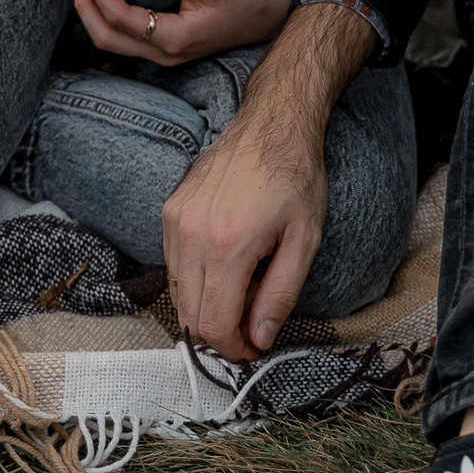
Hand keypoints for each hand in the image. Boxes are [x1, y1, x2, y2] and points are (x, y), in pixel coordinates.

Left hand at [74, 0, 292, 67]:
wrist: (265, 17)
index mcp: (173, 38)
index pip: (120, 17)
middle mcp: (163, 54)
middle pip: (104, 38)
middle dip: (87, 3)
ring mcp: (161, 55)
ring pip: (110, 41)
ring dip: (94, 10)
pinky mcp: (162, 48)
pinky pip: (123, 37)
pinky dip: (108, 15)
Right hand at [159, 1, 373, 360]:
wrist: (272, 124)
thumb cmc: (295, 179)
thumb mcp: (304, 241)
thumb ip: (280, 295)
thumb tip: (260, 339)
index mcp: (228, 246)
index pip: (214, 324)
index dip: (234, 348)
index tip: (253, 348)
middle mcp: (191, 235)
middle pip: (191, 315)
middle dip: (221, 332)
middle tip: (252, 324)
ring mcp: (174, 221)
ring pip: (177, 294)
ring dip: (206, 307)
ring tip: (244, 289)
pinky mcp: (169, 211)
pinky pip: (173, 265)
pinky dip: (195, 281)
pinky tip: (225, 266)